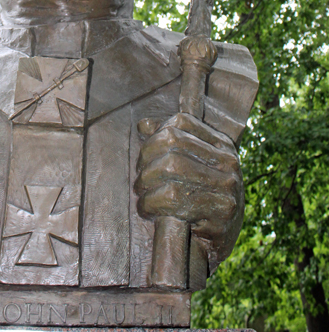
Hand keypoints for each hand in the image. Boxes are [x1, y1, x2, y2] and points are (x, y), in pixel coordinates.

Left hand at [135, 112, 243, 265]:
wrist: (218, 247)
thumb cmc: (200, 203)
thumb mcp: (191, 169)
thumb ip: (169, 144)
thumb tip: (143, 125)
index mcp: (222, 145)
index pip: (180, 122)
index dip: (154, 137)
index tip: (145, 158)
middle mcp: (229, 162)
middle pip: (172, 143)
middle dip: (146, 161)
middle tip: (140, 181)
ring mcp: (228, 186)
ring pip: (171, 166)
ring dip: (146, 184)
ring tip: (143, 197)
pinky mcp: (221, 212)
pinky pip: (172, 197)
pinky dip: (151, 203)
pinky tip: (149, 211)